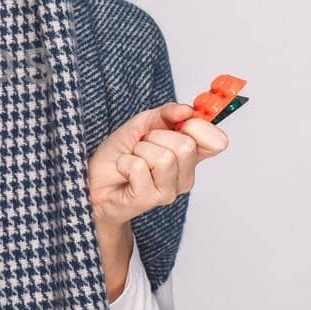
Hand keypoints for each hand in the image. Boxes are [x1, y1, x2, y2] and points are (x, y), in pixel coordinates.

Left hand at [87, 102, 228, 228]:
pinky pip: (140, 167)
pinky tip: (123, 170)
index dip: (200, 126)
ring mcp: (168, 192)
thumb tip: (187, 109)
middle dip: (156, 137)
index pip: (217, 142)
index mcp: (189, 157)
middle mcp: (184, 177)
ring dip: (139, 150)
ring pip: (164, 157)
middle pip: (186, 145)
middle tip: (142, 145)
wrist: (94, 181)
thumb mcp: (141, 125)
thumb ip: (165, 114)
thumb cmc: (118, 155)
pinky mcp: (148, 200)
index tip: (182, 120)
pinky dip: (125, 162)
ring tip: (132, 158)